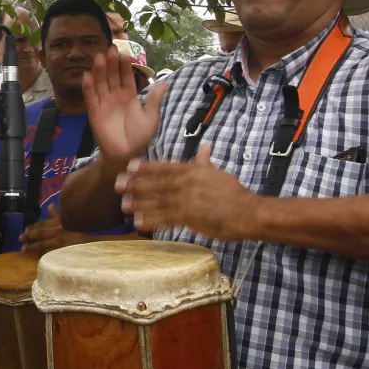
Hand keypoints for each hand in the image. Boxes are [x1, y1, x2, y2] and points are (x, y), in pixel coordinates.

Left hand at [19, 204, 93, 254]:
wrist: (93, 244)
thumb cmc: (81, 231)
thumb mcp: (70, 219)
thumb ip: (58, 214)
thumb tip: (50, 206)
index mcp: (60, 222)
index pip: (42, 224)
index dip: (32, 227)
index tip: (25, 230)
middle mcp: (59, 231)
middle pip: (40, 233)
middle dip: (28, 236)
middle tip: (20, 239)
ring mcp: (61, 242)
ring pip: (43, 244)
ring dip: (32, 247)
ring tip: (23, 249)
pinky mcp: (62, 252)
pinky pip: (49, 253)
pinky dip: (42, 254)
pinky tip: (35, 256)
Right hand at [82, 46, 166, 164]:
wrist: (127, 154)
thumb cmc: (140, 137)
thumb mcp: (152, 117)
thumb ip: (154, 99)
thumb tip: (165, 82)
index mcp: (129, 96)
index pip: (126, 77)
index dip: (125, 66)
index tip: (126, 54)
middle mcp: (115, 97)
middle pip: (112, 77)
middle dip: (111, 64)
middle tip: (111, 49)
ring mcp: (104, 104)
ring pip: (101, 84)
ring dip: (99, 71)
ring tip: (100, 58)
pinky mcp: (94, 112)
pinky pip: (91, 98)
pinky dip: (88, 87)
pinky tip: (87, 76)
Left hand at [115, 145, 260, 239]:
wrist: (249, 211)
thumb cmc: (235, 193)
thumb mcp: (219, 173)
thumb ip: (206, 162)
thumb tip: (205, 147)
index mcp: (193, 171)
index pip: (165, 167)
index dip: (146, 167)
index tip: (129, 166)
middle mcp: (188, 183)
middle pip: (157, 183)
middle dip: (136, 184)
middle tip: (118, 184)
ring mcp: (189, 200)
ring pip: (159, 200)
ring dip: (140, 203)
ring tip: (124, 204)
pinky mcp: (191, 217)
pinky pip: (167, 218)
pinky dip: (152, 219)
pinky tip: (139, 221)